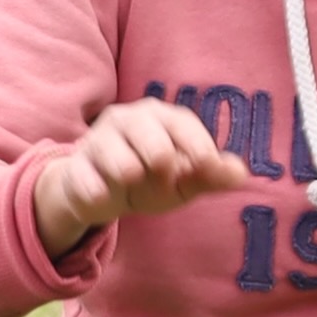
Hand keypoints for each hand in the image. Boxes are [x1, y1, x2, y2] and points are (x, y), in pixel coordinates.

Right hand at [25, 99, 246, 251]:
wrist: (100, 194)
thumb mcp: (184, 181)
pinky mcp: (76, 167)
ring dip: (126, 168)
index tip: (205, 167)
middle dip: (159, 154)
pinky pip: (84, 176)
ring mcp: (98, 142)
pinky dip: (95, 189)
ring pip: (111, 149)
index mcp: (161, 118)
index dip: (196, 145)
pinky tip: (103, 197)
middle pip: (145, 128)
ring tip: (132, 179)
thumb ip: (211, 176)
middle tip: (165, 176)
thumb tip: (241, 174)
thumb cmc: (150, 179)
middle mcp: (128, 121)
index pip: (182, 123)